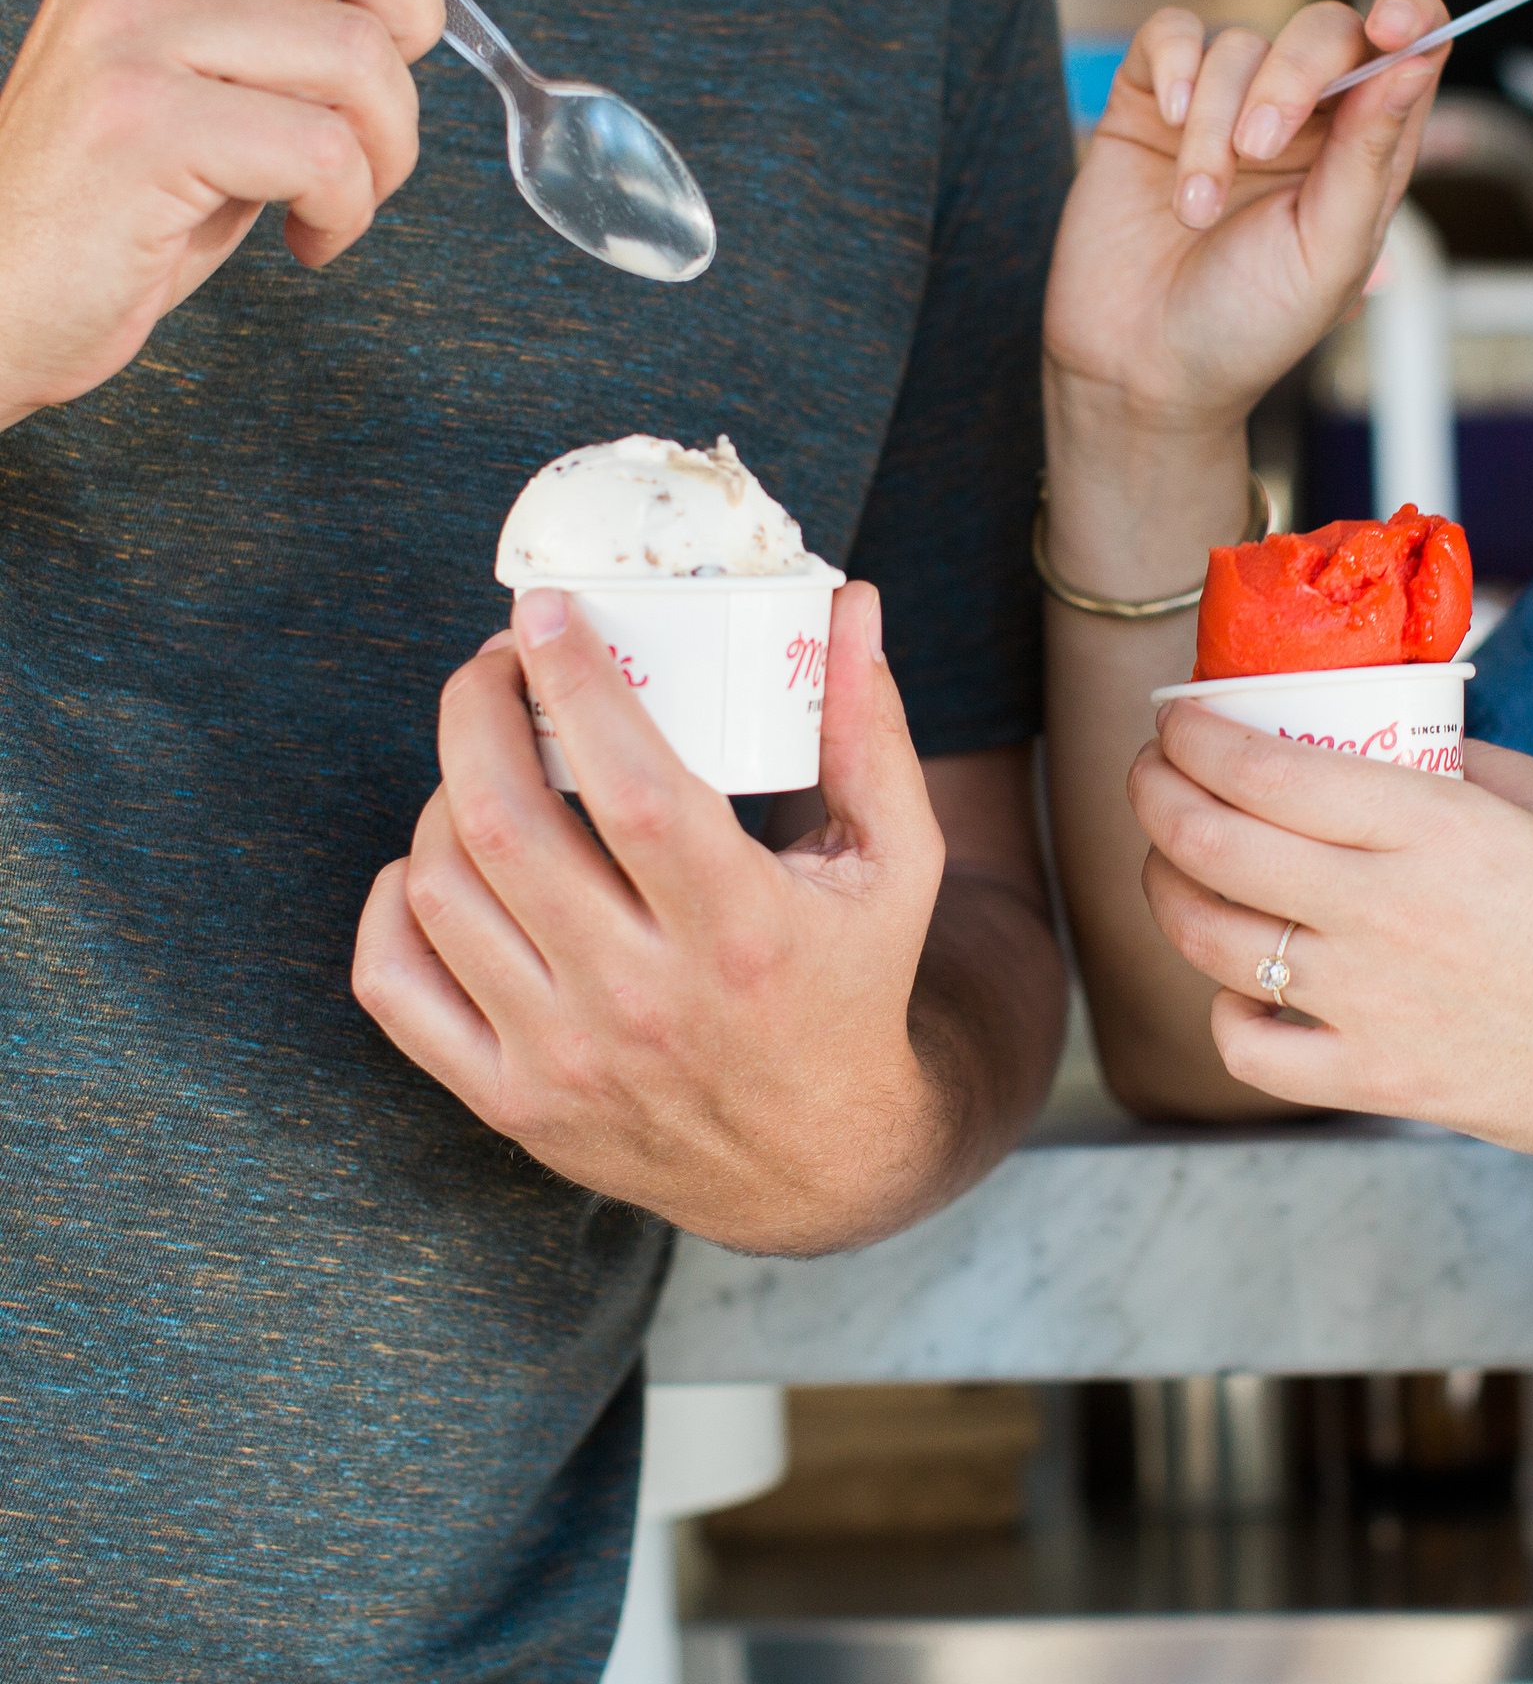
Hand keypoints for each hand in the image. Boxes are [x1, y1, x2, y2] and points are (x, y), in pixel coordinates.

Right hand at [0, 0, 478, 429]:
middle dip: (420, 24)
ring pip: (361, 52)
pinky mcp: (142, 122)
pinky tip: (307, 237)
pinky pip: (327, 152)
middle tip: (375, 105)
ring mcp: (134, 26)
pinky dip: (348, 214)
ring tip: (338, 194)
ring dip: (390, 149)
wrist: (7, 286)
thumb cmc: (139, 186)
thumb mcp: (222, 60)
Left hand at [352, 582, 950, 1255]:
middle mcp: (641, 1002)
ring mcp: (564, 1060)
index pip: (631, 789)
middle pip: (506, 826)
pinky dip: (396, 901)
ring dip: (446, 794)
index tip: (547, 610)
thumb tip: (853, 605)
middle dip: (478, 711)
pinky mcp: (511, 1102)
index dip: (576, 683)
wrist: (820, 1167)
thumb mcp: (896, 864)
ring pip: (444, 890)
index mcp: (741, 933)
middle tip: (499, 664)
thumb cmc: (854, 987)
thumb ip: (870, 734)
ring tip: (488, 758)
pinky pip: (396, 984)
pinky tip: (440, 860)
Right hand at [1042, 0, 1449, 441]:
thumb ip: (1370, 156)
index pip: (1409, 49)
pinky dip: (1172, 65)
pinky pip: (1168, 34)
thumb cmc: (1245, 330)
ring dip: (1213, 126)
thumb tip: (1419, 58)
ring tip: (1194, 210)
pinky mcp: (1151, 105)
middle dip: (1292, 77)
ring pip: (1237, 46)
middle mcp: (1300, 120)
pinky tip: (1168, 120)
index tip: (1390, 27)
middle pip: (1322, 31)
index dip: (1410, 18)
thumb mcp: (1328, 255)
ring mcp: (1224, 108)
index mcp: (1361, 153)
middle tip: (1256, 151)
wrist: (1139, 369)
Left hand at [1129, 706, 1532, 1177]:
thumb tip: (1372, 737)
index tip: (1172, 718)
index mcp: (1435, 828)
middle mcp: (1385, 912)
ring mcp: (1372, 1006)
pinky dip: (1222, 1010)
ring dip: (1165, 889)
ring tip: (1170, 862)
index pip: (1264, 769)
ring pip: (1209, 942)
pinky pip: (1249, 1049)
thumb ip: (1458, 761)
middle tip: (1149, 774)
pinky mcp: (1376, 1083)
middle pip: (1209, 846)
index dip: (1193, 737)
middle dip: (1154, 795)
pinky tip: (1239, 981)